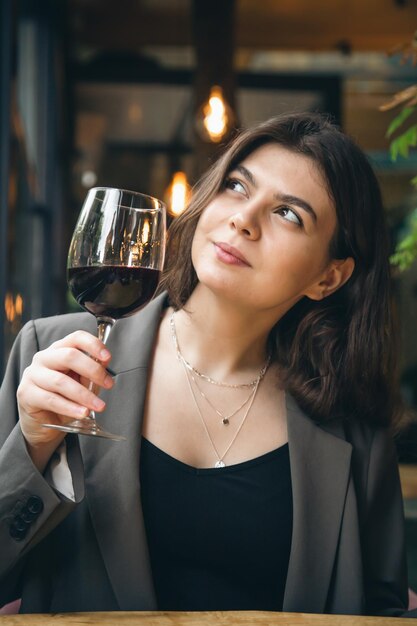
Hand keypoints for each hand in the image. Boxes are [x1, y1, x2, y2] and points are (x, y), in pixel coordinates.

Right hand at [17, 331, 113, 468]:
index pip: (76, 338)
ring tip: (99, 405)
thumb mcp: (81, 382)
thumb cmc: (64, 397)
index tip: (107, 357)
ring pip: (60, 381)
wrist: (43, 421)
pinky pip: (51, 400)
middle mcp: (43, 358)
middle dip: (93, 370)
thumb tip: (104, 364)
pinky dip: (70, 408)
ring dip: (84, 395)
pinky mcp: (26, 393)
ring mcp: (32, 375)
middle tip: (108, 384)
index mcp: (59, 349)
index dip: (93, 344)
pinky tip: (83, 412)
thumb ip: (91, 372)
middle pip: (69, 356)